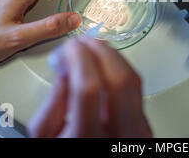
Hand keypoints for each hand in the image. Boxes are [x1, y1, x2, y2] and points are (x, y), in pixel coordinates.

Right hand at [27, 37, 151, 137]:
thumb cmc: (66, 151)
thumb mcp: (44, 135)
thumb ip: (53, 100)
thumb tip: (66, 65)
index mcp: (85, 140)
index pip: (88, 87)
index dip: (78, 59)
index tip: (69, 47)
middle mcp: (118, 136)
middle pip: (119, 79)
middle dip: (100, 50)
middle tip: (83, 42)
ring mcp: (136, 132)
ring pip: (134, 80)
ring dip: (113, 55)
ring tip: (94, 47)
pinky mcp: (145, 127)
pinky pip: (137, 88)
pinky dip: (121, 69)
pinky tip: (107, 63)